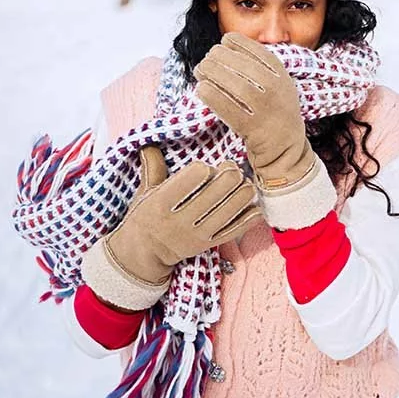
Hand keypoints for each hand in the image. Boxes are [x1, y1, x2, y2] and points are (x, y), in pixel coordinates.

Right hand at [81, 146, 260, 309]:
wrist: (144, 254)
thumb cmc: (145, 216)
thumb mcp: (144, 192)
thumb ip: (152, 167)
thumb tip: (149, 143)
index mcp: (160, 204)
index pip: (189, 181)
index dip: (203, 168)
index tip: (205, 167)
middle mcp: (178, 221)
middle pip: (214, 194)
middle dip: (229, 175)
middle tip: (233, 169)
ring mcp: (196, 236)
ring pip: (228, 211)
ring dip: (242, 193)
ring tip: (245, 183)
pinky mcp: (208, 245)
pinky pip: (234, 231)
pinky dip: (249, 217)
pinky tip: (254, 205)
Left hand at [193, 33, 313, 190]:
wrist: (284, 148)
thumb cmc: (274, 112)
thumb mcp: (278, 84)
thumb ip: (260, 67)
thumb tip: (225, 48)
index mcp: (281, 75)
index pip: (256, 50)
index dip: (236, 42)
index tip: (223, 41)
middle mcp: (275, 89)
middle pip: (241, 65)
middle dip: (218, 57)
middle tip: (206, 60)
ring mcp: (265, 109)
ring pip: (234, 84)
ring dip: (211, 73)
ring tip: (199, 70)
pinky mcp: (252, 127)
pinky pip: (227, 108)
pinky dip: (211, 96)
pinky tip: (201, 89)